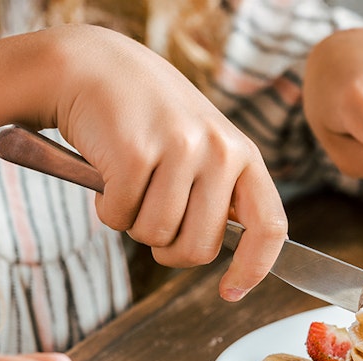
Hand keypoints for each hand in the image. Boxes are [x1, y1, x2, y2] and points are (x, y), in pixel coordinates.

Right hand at [51, 26, 287, 300]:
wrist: (94, 66)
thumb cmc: (149, 119)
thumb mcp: (202, 146)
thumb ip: (221, 193)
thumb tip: (234, 253)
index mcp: (243, 154)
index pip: (269, 226)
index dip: (253, 268)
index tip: (230, 292)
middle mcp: (219, 150)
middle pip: (199, 249)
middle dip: (168, 250)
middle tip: (152, 219)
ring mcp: (179, 149)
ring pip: (155, 236)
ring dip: (133, 223)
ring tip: (130, 184)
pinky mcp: (135, 152)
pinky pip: (118, 217)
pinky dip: (105, 208)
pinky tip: (107, 172)